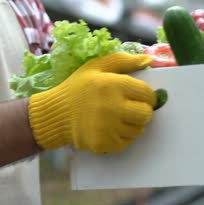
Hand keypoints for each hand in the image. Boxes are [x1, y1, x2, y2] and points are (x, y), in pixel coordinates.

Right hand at [28, 52, 155, 153]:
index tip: (140, 97)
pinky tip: (110, 128)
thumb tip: (149, 60)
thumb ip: (124, 61)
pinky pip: (127, 142)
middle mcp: (113, 107)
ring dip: (133, 124)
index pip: (147, 94)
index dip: (147, 96)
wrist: (55, 114)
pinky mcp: (105, 144)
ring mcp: (109, 128)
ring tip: (118, 118)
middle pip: (146, 114)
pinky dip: (122, 136)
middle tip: (130, 108)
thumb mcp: (96, 66)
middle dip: (142, 111)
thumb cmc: (78, 88)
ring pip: (138, 129)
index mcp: (113, 85)